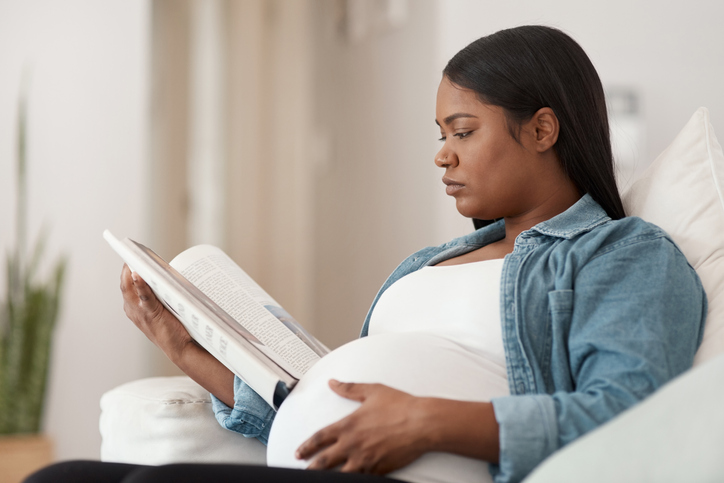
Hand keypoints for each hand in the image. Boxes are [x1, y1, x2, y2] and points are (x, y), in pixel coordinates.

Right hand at [119, 264, 192, 362]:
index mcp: (134, 308)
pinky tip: (140, 274)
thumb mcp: (161, 307)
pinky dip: (140, 285)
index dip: (127, 270)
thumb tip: (164, 272)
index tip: (129, 256)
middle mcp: (132, 310)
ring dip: (131, 272)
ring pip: (130, 288)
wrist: (181, 348)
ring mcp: (140, 313)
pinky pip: (144, 297)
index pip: (127, 285)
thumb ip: (158, 294)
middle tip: (131, 252)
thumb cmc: (174, 327)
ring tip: (133, 258)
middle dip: (127, 267)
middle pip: (125, 284)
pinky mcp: (151, 314)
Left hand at [295, 380, 434, 474]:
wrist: (422, 423)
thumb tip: (333, 383)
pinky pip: (360, 478)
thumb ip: (349, 388)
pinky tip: (347, 480)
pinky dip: (351, 479)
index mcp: (349, 425)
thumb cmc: (400, 405)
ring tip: (319, 480)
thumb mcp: (372, 391)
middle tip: (303, 470)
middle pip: (324, 461)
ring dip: (327, 477)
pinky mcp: (378, 470)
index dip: (306, 446)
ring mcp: (365, 460)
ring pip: (339, 474)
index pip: (320, 438)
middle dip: (311, 467)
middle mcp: (353, 444)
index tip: (299, 452)